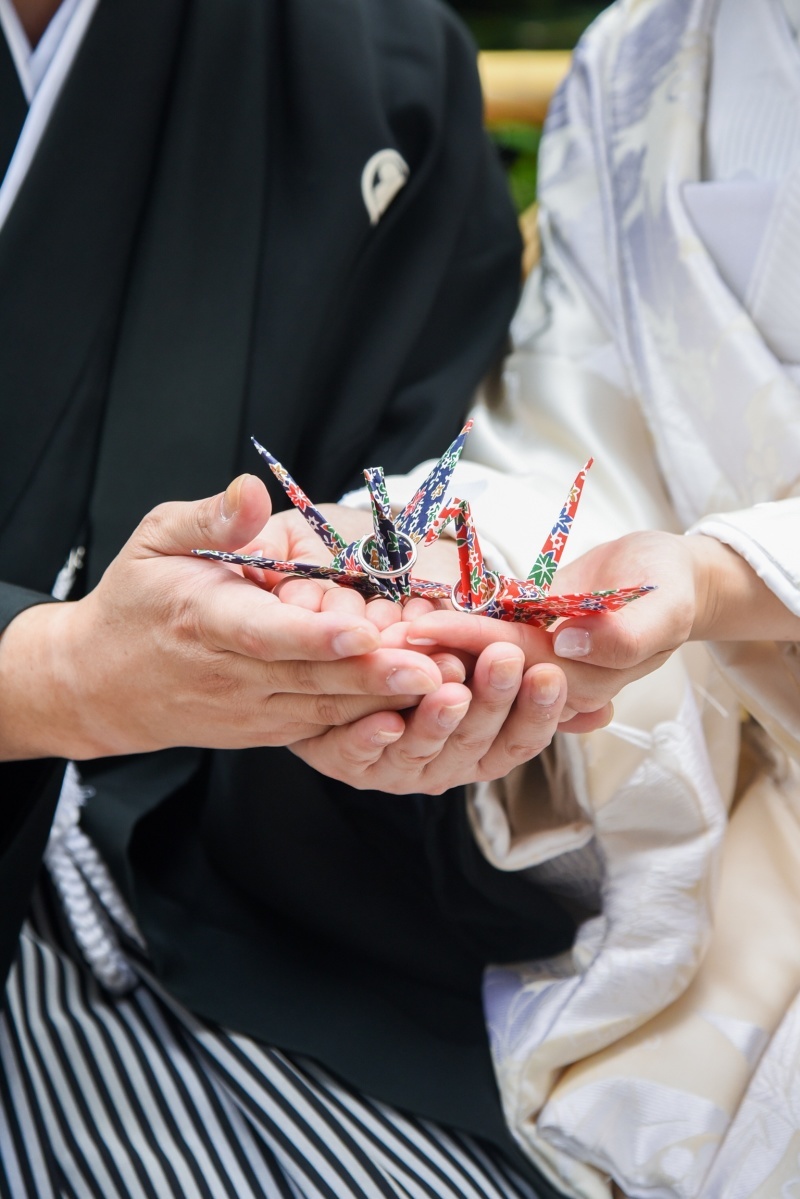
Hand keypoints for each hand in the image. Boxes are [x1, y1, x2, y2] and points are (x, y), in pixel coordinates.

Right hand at [0, 476, 444, 760]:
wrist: (100, 684)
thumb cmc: (136, 600)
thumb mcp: (155, 542)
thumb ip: (209, 519)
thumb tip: (251, 489)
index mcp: (203, 620)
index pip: (266, 633)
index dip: (316, 636)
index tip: (364, 631)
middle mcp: (231, 674)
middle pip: (311, 681)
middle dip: (376, 678)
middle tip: (437, 671)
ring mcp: (251, 710)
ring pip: (326, 712)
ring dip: (385, 704)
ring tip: (447, 691)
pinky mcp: (266, 730)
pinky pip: (322, 730)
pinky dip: (368, 724)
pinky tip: (417, 712)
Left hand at [291, 645, 570, 793]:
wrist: (334, 684)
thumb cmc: (424, 676)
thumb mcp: (480, 669)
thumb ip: (528, 682)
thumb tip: (603, 711)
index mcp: (482, 751)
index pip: (520, 740)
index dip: (537, 712)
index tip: (550, 673)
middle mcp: (444, 768)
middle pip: (476, 743)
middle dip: (494, 702)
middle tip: (506, 660)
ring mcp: (394, 769)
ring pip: (421, 750)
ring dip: (438, 721)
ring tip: (451, 689)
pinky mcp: (344, 760)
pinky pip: (357, 755)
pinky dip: (370, 739)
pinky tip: (384, 718)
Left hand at [392, 528, 799, 723]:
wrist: (665, 574)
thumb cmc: (669, 586)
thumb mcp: (665, 607)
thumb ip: (627, 636)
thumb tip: (570, 650)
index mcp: (583, 683)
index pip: (519, 670)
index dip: (471, 650)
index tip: (426, 631)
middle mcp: (548, 680)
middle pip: (484, 671)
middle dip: (434, 652)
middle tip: (383, 633)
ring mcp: (529, 661)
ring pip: (473, 657)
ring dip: (430, 645)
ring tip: (380, 627)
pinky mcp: (518, 635)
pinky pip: (476, 633)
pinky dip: (442, 624)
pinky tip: (401, 611)